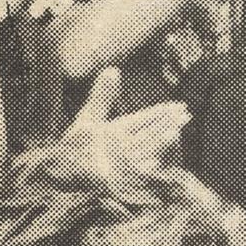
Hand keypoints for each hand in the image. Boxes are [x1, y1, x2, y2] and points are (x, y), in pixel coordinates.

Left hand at [59, 68, 191, 204]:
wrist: (60, 169)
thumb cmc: (74, 146)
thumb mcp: (90, 117)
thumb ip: (103, 96)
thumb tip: (113, 69)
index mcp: (120, 131)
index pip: (145, 119)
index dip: (161, 112)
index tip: (180, 105)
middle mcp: (125, 145)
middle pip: (150, 132)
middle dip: (168, 124)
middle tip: (186, 114)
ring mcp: (121, 161)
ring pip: (146, 148)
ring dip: (161, 141)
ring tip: (175, 131)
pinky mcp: (116, 176)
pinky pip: (132, 170)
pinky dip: (144, 166)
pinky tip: (155, 160)